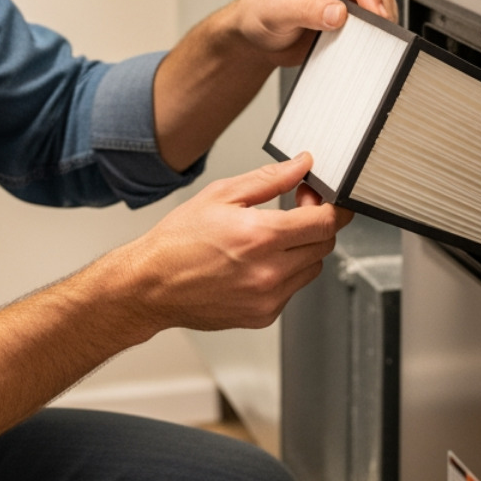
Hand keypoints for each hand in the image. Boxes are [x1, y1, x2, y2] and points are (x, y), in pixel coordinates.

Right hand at [123, 154, 352, 331]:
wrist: (151, 286)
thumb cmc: (178, 241)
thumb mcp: (222, 194)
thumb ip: (270, 178)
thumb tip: (302, 165)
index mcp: (260, 236)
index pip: (325, 221)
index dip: (329, 204)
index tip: (317, 195)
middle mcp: (269, 272)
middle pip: (325, 245)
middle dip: (317, 223)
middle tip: (295, 210)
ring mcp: (268, 298)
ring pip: (313, 268)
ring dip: (303, 249)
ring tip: (271, 238)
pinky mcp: (263, 316)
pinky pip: (293, 289)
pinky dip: (286, 272)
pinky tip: (257, 262)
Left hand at [232, 0, 396, 66]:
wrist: (256, 36)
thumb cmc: (259, 12)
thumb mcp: (278, 10)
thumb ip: (308, 10)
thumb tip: (338, 13)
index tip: (377, 13)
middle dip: (379, 7)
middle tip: (382, 30)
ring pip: (377, 1)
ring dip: (380, 20)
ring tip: (377, 38)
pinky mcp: (350, 14)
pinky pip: (371, 20)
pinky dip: (375, 30)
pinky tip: (371, 40)